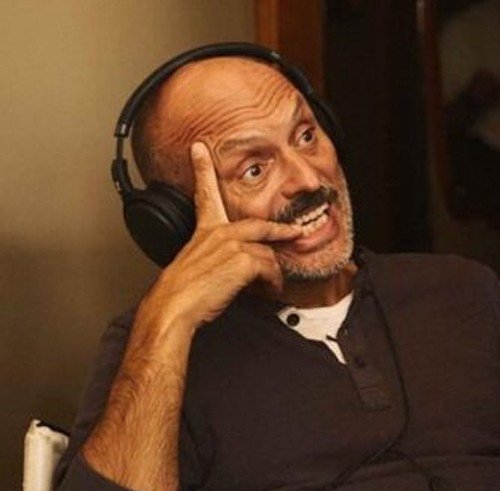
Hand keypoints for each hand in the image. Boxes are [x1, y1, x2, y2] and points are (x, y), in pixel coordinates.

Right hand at [140, 143, 301, 332]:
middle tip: (298, 231)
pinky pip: (270, 268)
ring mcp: (232, 244)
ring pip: (268, 253)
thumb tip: (238, 268)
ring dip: (272, 273)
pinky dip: (272, 282)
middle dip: (282, 229)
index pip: (205, 193)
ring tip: (269, 287)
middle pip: (259, 225)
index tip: (199, 149)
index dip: (203, 169)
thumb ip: (220, 258)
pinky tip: (267, 291)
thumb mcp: (200, 266)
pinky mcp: (243, 259)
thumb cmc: (185, 291)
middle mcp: (218, 232)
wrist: (175, 305)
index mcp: (205, 231)